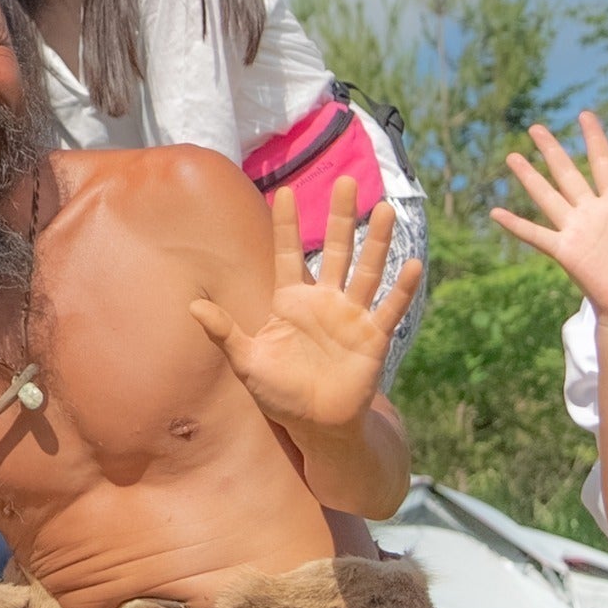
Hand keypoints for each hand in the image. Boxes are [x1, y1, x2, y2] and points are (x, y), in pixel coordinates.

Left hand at [192, 180, 424, 436]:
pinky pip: (389, 309)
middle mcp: (324, 301)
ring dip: (376, 241)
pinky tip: (414, 265)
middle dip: (341, 217)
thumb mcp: (247, 362)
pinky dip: (401, 289)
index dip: (287, 225)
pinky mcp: (373, 338)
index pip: (288, 254)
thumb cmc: (279, 393)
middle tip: (347, 181)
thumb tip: (193, 304)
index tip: (284, 192)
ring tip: (385, 208)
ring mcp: (351, 316)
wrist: (316, 426)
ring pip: (366, 270)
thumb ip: (225, 332)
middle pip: (335, 250)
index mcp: (291, 301)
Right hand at [490, 112, 607, 327]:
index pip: (604, 163)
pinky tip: (496, 213)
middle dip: (552, 150)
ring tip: (513, 157)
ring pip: (548, 196)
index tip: (585, 115)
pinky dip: (516, 225)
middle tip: (535, 128)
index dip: (594, 139)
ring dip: (529, 178)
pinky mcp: (566, 252)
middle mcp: (593, 212)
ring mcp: (577, 231)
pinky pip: (537, 235)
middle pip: (568, 174)